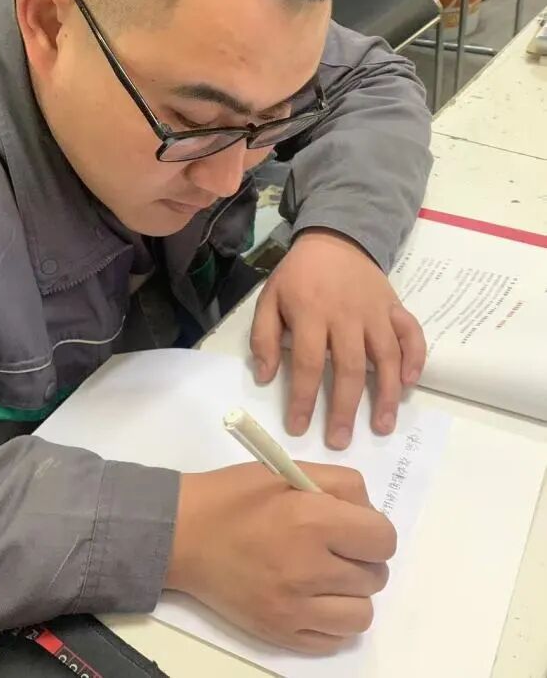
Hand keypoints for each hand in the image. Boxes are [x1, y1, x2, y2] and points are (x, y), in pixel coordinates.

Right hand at [165, 463, 395, 653]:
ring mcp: (294, 607)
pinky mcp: (280, 632)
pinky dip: (330, 620)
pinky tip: (308, 598)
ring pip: (362, 614)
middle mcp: (308, 567)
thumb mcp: (285, 470)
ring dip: (350, 594)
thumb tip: (369, 512)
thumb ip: (338, 483)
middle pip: (375, 576)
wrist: (182, 534)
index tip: (351, 526)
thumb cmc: (233, 496)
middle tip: (331, 547)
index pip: (383, 539)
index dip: (373, 530)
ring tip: (322, 577)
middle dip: (360, 559)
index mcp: (311, 519)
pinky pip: (335, 639)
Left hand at [249, 228, 425, 448]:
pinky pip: (411, 334)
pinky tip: (409, 383)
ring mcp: (374, 311)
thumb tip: (266, 377)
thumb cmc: (298, 275)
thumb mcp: (269, 299)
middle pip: (349, 368)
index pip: (309, 365)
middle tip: (341, 441)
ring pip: (385, 356)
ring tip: (382, 426)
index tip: (299, 428)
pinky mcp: (394, 307)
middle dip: (345, 409)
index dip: (304, 399)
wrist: (333, 239)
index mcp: (311, 314)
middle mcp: (346, 315)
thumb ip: (264, 337)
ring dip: (386, 395)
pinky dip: (415, 358)